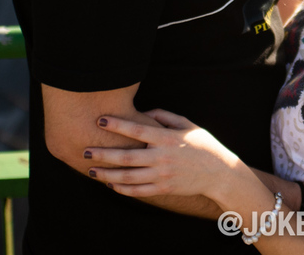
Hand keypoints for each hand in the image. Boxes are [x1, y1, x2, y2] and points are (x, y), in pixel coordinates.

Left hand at [84, 108, 241, 200]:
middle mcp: (162, 157)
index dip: (117, 125)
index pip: (137, 130)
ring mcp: (162, 175)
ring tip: (91, 170)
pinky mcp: (163, 188)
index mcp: (167, 138)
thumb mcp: (188, 124)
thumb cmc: (203, 144)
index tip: (100, 120)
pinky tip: (111, 183)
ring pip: (128, 177)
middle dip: (103, 154)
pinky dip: (122, 188)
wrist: (219, 172)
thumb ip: (165, 116)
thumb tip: (143, 112)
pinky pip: (138, 191)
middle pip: (126, 157)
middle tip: (85, 151)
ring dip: (107, 174)